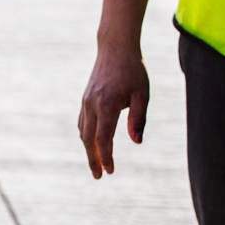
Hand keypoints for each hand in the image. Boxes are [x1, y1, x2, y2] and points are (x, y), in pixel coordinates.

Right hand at [78, 42, 149, 177]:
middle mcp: (92, 105)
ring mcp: (86, 101)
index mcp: (107, 105)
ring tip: (96, 163)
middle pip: (89, 139)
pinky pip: (82, 122)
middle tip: (98, 176)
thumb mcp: (142, 94)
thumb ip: (138, 119)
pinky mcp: (85, 98)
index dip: (107, 157)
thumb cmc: (133, 71)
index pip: (104, 138)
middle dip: (93, 159)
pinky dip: (86, 136)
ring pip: (83, 131)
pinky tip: (92, 142)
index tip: (111, 171)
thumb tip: (136, 142)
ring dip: (88, 149)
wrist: (114, 48)